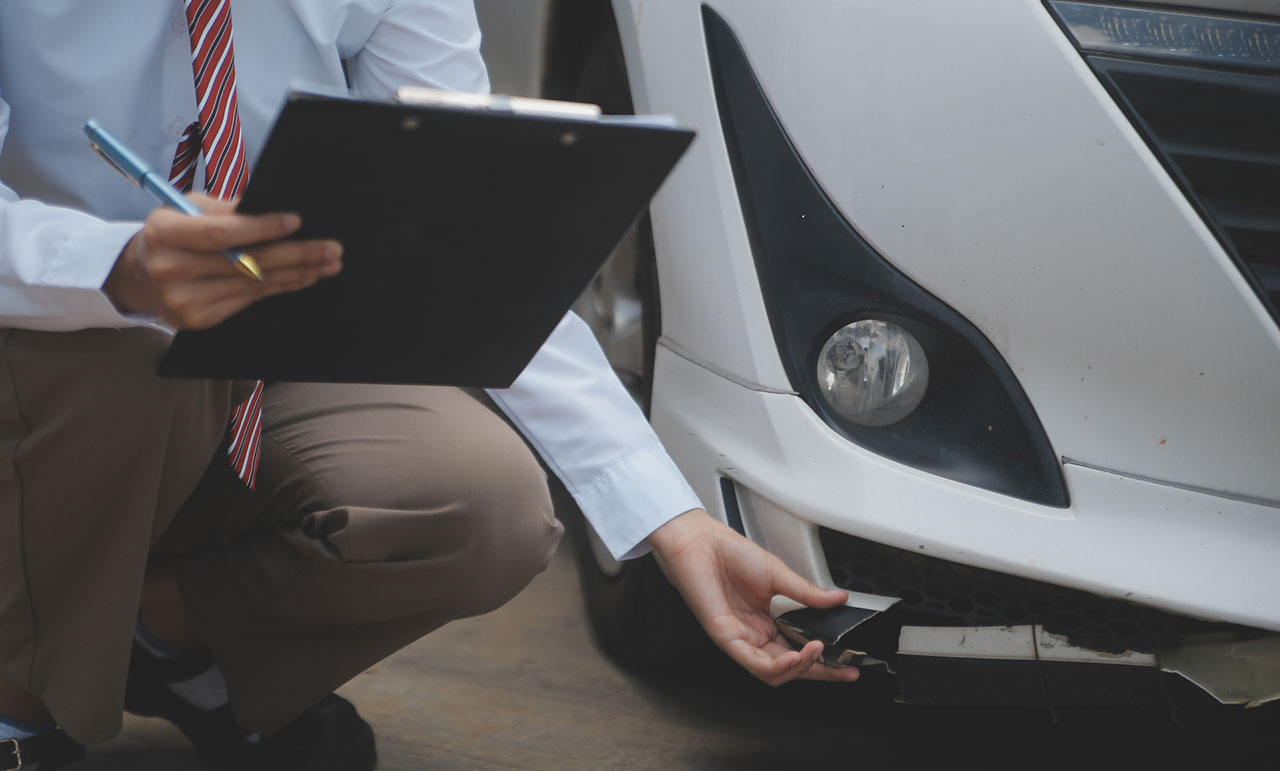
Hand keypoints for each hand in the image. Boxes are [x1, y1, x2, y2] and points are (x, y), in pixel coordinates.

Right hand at [104, 194, 342, 328]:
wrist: (140, 276)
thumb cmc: (173, 234)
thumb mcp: (187, 209)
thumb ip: (225, 209)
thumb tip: (270, 207)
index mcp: (164, 233)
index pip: (221, 233)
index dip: (261, 227)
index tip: (296, 221)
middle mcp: (171, 269)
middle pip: (246, 262)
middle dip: (296, 254)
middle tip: (332, 248)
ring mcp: (183, 300)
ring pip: (254, 284)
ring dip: (298, 273)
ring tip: (328, 263)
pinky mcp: (198, 320)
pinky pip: (250, 300)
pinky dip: (281, 286)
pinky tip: (304, 277)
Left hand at [646, 509, 860, 685]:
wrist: (701, 541)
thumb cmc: (729, 554)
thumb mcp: (779, 574)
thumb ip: (808, 593)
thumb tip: (838, 600)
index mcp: (766, 622)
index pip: (798, 651)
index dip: (824, 661)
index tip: (847, 663)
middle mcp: (753, 635)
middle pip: (789, 668)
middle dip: (819, 672)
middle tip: (844, 670)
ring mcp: (739, 638)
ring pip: (773, 673)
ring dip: (800, 668)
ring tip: (818, 654)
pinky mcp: (725, 637)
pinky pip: (753, 663)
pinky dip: (778, 665)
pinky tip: (796, 657)